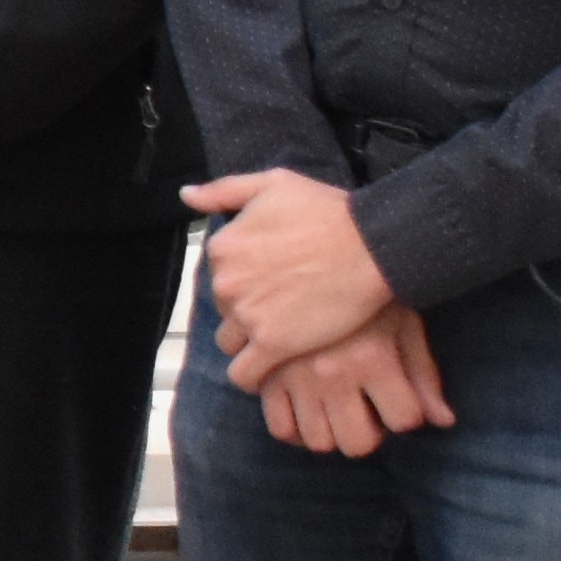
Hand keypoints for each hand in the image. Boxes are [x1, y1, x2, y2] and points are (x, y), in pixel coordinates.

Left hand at [189, 167, 396, 385]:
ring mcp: (247, 316)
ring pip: (230, 341)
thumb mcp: (273, 184)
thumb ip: (224, 191)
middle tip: (283, 305)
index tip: (272, 279)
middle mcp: (226, 283)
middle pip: (223, 308)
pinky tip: (270, 370)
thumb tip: (187, 195)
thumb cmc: (329, 212)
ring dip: (249, 341)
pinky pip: (244, 374)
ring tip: (281, 335)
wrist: (373, 245)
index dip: (245, 278)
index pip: (219, 274)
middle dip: (247, 309)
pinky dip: (252, 376)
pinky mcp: (272, 345)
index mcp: (223, 247)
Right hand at [252, 304, 452, 457]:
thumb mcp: (403, 322)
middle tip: (367, 411)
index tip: (400, 398)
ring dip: (334, 433)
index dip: (408, 414)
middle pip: (358, 444)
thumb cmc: (365, 286)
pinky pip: (279, 427)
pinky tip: (309, 409)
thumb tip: (444, 421)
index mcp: (372, 357)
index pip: (405, 419)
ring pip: (318, 441)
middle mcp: (332, 373)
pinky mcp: (266, 373)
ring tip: (339, 408)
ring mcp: (294, 376)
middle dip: (370, 434)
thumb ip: (423, 372)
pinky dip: (296, 430)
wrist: (312, 251)